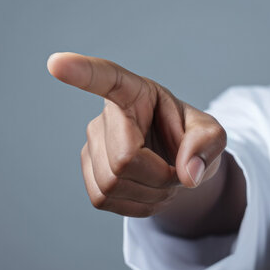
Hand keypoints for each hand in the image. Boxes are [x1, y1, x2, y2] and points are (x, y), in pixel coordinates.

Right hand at [47, 52, 226, 216]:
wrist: (178, 165)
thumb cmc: (191, 140)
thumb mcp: (213, 134)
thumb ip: (208, 145)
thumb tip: (186, 173)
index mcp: (136, 92)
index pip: (107, 78)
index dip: (82, 72)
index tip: (56, 63)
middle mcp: (106, 115)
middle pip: (124, 159)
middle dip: (159, 177)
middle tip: (177, 171)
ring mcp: (91, 144)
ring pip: (112, 184)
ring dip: (149, 194)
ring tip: (163, 180)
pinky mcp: (88, 173)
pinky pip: (103, 199)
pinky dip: (134, 206)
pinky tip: (146, 192)